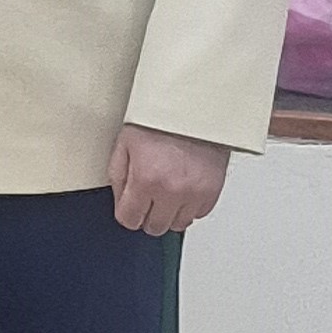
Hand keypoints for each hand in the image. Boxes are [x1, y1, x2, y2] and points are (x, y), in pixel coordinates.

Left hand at [109, 122, 229, 237]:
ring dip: (171, 212)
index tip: (131, 204)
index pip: (129, 220)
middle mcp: (172, 191)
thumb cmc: (160, 118)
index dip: (127, 212)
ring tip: (169, 189)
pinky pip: (199, 213)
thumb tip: (120, 200)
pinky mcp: (213, 190)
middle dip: (148, 214)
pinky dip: (191, 205)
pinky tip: (185, 187)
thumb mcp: (125, 142)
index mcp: (146, 179)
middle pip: (154, 227)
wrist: (195, 104)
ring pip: (178, 224)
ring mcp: (195, 193)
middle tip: (149, 195)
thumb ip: (118, 176)